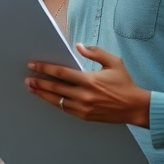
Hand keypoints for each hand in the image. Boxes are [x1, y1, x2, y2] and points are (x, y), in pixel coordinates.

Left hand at [26, 44, 151, 127]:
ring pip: (57, 100)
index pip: (61, 73)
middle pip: (55, 88)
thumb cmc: (125, 83)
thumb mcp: (114, 62)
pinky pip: (65, 109)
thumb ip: (95, 52)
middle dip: (39, 82)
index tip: (33, 65)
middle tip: (28, 78)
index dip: (45, 68)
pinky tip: (47, 98)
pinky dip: (54, 103)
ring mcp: (84, 108)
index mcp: (90, 80)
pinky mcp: (85, 116)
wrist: (135, 107)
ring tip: (32, 88)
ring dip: (43, 94)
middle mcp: (84, 95)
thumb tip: (78, 46)